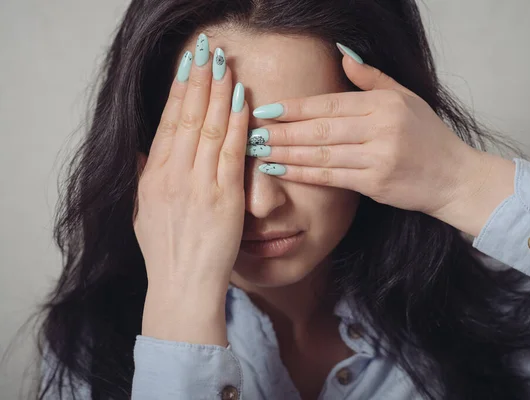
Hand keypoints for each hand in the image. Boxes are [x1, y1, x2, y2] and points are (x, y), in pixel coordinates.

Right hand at [133, 46, 247, 343]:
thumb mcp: (141, 211)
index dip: (179, 90)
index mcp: (153, 177)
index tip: (188, 66)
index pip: (166, 122)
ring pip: (208, 128)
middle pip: (187, 117)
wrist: (182, 285)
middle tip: (208, 51)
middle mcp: (173, 176)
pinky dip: (236, 124)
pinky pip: (230, 152)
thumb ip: (143, 177)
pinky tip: (241, 102)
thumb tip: (143, 150)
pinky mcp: (224, 198)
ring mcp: (199, 185)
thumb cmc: (164, 251)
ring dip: (219, 94)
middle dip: (199, 80)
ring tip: (226, 66)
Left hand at [248, 44, 482, 218]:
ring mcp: (378, 158)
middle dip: (282, 132)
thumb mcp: (406, 98)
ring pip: (321, 154)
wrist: (453, 177)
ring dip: (286, 153)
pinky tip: (282, 170)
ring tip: (259, 152)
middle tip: (253, 133)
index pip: (330, 103)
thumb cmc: (428, 136)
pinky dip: (304, 173)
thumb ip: (372, 79)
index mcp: (384, 104)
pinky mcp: (375, 184)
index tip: (266, 110)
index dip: (295, 108)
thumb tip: (344, 56)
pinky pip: (332, 178)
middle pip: (320, 129)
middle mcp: (380, 129)